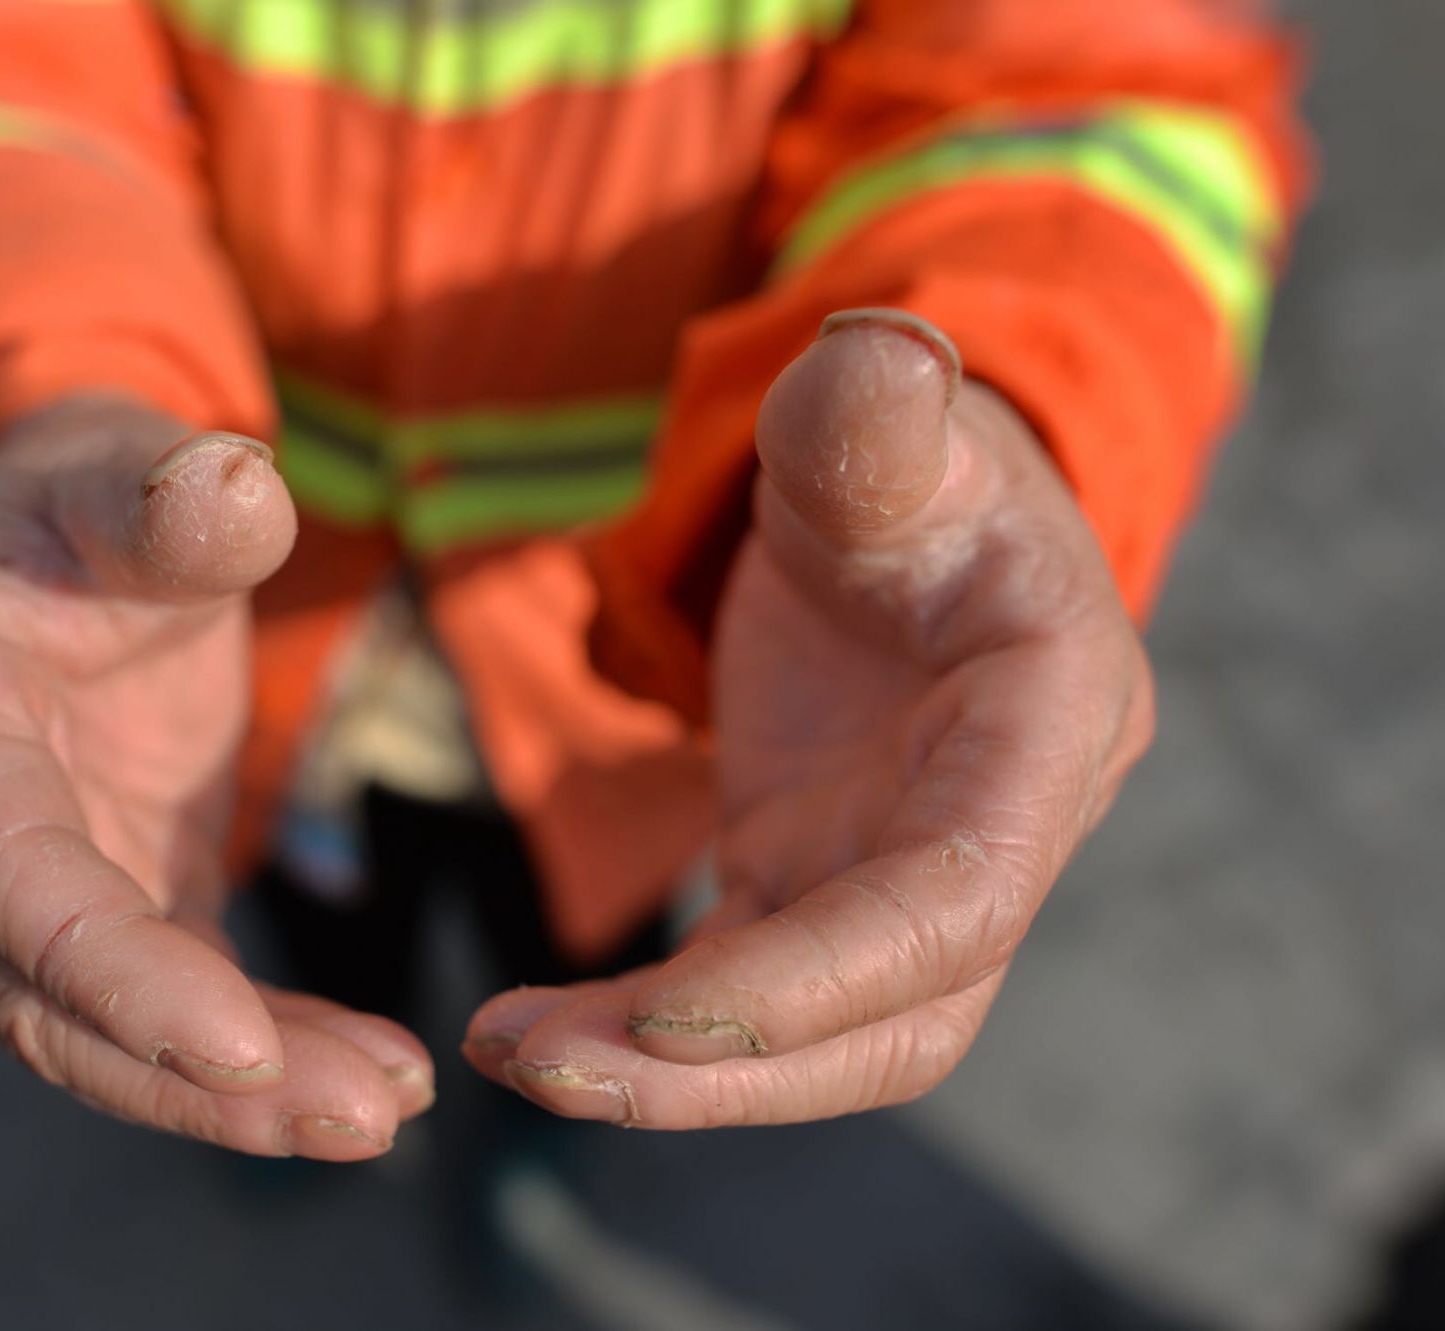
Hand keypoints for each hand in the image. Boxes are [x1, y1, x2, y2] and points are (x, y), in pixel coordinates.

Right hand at [0, 398, 431, 1158]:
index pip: (9, 876)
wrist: (78, 518)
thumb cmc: (91, 479)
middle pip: (49, 996)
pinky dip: (266, 1044)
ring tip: (383, 1109)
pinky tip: (368, 1068)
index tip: (246, 1050)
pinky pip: (176, 996)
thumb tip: (239, 492)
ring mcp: (39, 865)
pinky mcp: (115, 885)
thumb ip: (166, 490)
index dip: (115, 974)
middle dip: (189, 1077)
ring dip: (237, 1091)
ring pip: (106, 1028)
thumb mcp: (121, 457)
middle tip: (357, 1117)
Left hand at [464, 311, 1154, 1125]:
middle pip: (896, 1015)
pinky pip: (744, 989)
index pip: (955, 901)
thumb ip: (878, 414)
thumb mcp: (888, 422)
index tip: (662, 1014)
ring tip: (514, 1052)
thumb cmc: (904, 457)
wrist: (889, 508)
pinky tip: (538, 1028)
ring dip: (674, 1071)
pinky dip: (647, 1026)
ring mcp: (904, 877)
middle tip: (547, 1067)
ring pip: (820, 1036)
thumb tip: (873, 361)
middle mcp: (998, 834)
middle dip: (729, 1068)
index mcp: (1047, 726)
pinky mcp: (817, 884)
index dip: (820, 979)